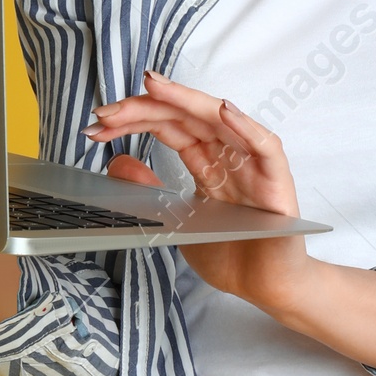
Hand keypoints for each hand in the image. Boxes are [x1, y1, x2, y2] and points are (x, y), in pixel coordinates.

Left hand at [85, 69, 315, 311]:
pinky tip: (222, 110)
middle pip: (186, 118)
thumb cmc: (230, 254)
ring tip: (154, 87)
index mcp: (206, 162)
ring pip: (221, 120)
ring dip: (186, 101)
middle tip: (107, 111)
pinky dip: (246, 126)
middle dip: (146, 108)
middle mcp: (228, 155)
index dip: (134, 120)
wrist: (266, 288)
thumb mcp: (176, 221)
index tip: (98, 124)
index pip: (168, 127)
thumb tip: (117, 162)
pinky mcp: (277, 181)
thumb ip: (151, 192)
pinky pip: (265, 147)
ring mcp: (253, 164)